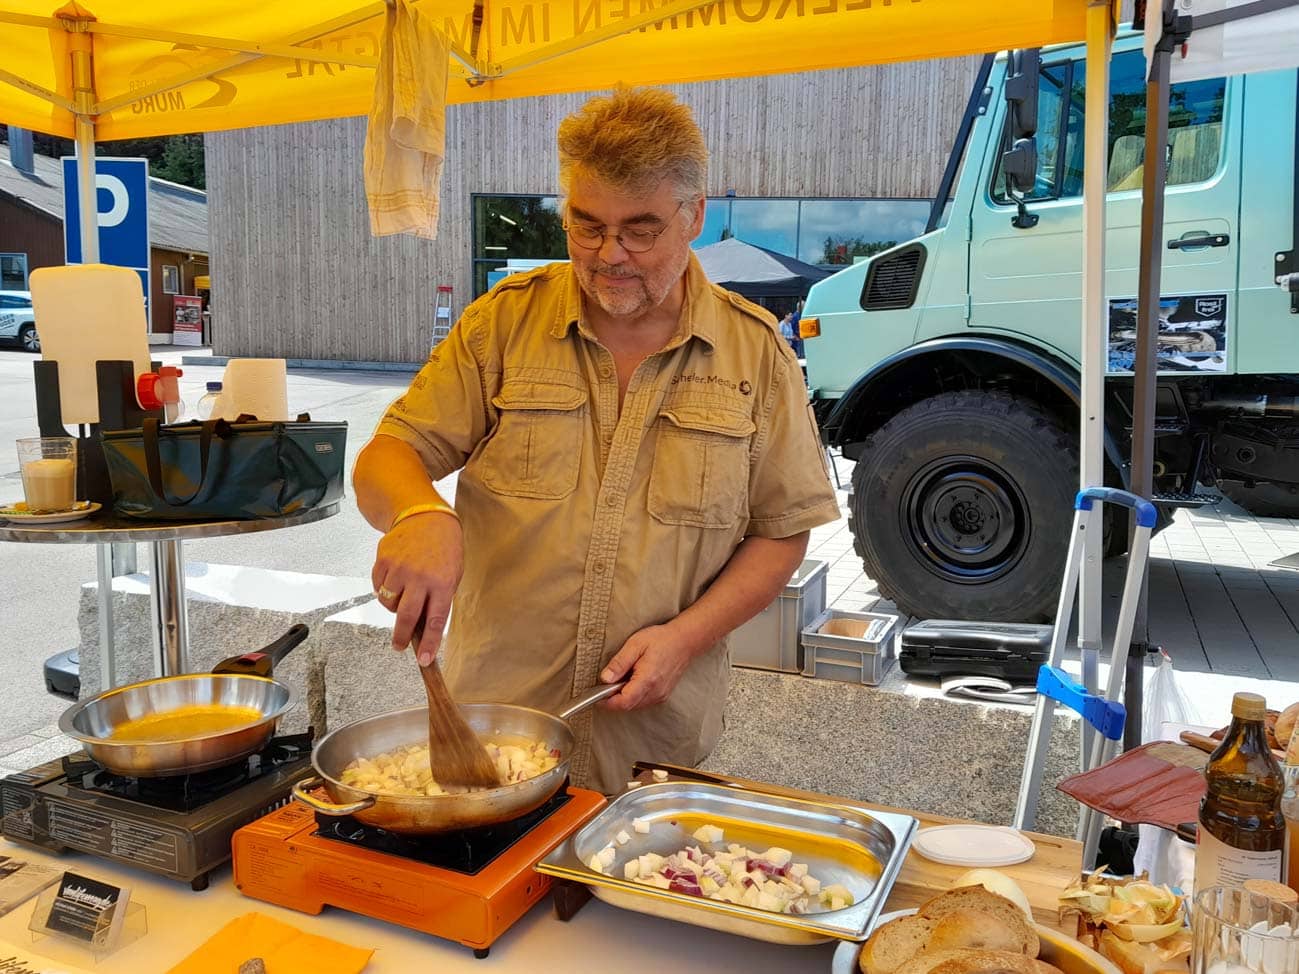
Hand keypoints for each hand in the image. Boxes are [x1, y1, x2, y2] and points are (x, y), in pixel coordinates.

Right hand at [371, 511, 462, 664]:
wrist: (426, 518)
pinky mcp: (383, 561)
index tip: (425, 660)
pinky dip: (385, 588)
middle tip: (400, 646)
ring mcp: (400, 569)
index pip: (435, 620)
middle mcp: (420, 577)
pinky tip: (396, 577)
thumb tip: (424, 629)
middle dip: (402, 637)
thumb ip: (439, 600)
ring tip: (405, 592)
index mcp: (443, 583)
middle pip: (407, 617)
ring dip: (394, 606)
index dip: (429, 644)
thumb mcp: (451, 575)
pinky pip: (378, 587)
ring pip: (389, 603)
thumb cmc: (443, 550)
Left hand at [599, 624, 695, 710]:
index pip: (624, 702)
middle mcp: (655, 692)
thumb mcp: (635, 645)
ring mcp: (661, 695)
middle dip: (613, 700)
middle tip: (606, 684)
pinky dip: (634, 696)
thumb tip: (604, 679)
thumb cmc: (661, 640)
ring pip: (635, 705)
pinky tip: (633, 681)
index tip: (597, 696)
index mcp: (647, 680)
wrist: (685, 641)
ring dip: (624, 698)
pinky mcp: (663, 695)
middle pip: (628, 706)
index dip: (608, 703)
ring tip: (621, 679)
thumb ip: (619, 663)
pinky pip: (643, 702)